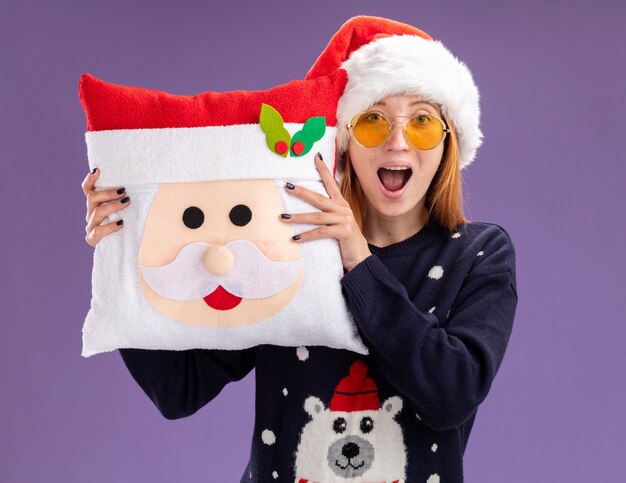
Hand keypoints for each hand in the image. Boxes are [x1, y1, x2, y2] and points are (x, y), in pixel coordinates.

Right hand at [82, 168, 129, 247]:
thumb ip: (126, 198)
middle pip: (92, 198)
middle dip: (108, 193)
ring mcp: (90, 226)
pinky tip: (121, 223)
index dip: (90, 180)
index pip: (87, 189)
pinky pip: (98, 231)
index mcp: (95, 204)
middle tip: (123, 191)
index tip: (97, 170)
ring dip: (112, 206)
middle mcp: (90, 213)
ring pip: (96, 213)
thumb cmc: (128, 224)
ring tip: (126, 203)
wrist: (125, 248)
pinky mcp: (92, 239)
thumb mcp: (127, 209)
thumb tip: (142, 182)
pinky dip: (110, 226)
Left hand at [281, 154, 371, 271]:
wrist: (360, 256)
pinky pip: (320, 232)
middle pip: (318, 198)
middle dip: (302, 192)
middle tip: (287, 186)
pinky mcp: (343, 232)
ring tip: (283, 217)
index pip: (331, 183)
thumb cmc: (345, 239)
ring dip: (298, 217)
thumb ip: (327, 213)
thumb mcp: (337, 222)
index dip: (324, 170)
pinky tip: (295, 238)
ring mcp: (344, 220)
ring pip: (316, 216)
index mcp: (341, 204)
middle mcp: (343, 209)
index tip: (316, 157)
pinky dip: (307, 235)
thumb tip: (308, 206)